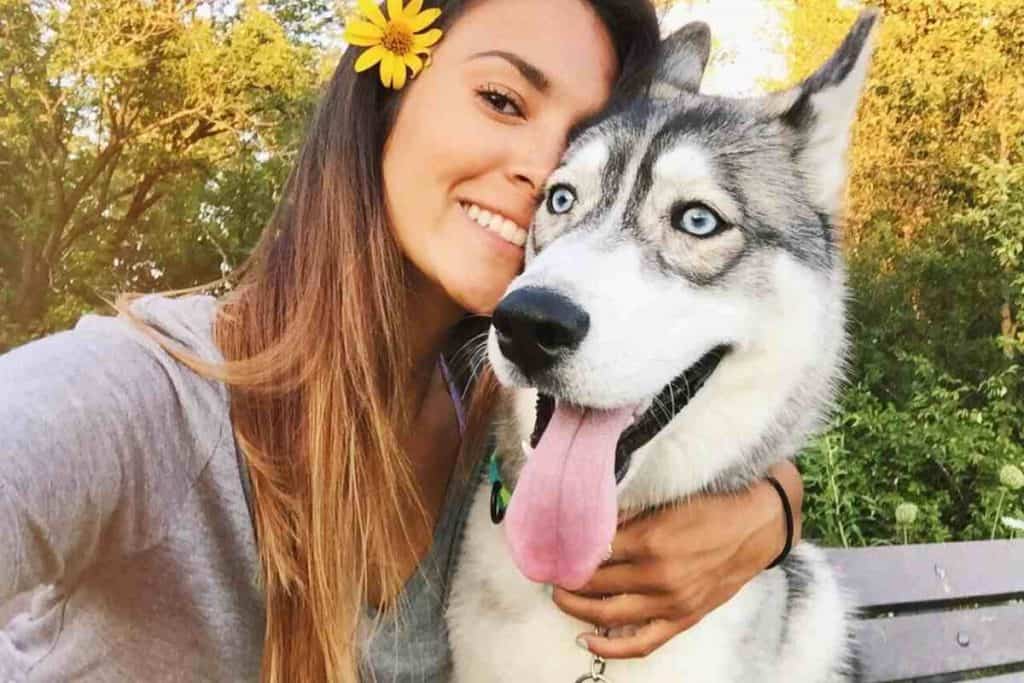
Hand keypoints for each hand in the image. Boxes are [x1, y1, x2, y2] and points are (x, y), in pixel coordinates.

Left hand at [552, 460, 802, 659]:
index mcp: (649, 541)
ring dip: (578, 608)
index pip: (591, 554)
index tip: (551, 550)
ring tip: (561, 596)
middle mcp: (657, 576)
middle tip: (550, 571)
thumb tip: (587, 522)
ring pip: (609, 616)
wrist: (757, 527)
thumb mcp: (664, 500)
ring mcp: (671, 602)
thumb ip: (625, 514)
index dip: (566, 554)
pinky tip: (588, 639)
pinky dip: (611, 646)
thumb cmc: (710, 506)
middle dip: (566, 580)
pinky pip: (642, 642)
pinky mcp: (683, 618)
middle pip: (594, 585)